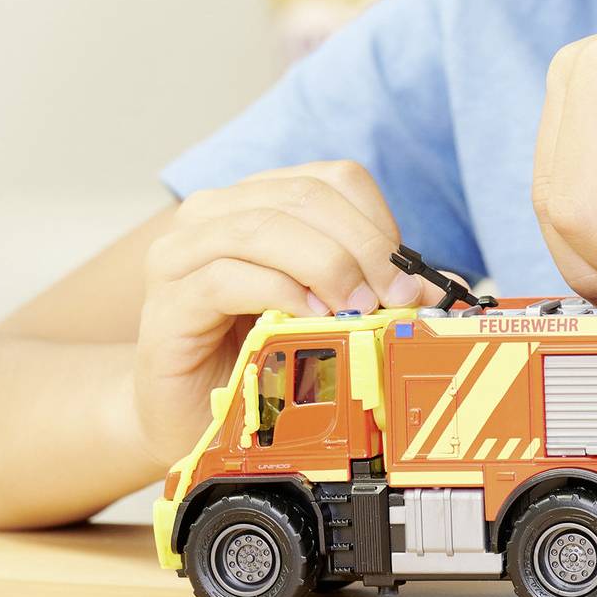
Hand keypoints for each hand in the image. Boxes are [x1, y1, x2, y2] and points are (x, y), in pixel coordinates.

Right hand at [132, 160, 434, 467]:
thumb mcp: (321, 310)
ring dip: (327, 266)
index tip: (408, 275)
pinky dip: (279, 293)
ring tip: (358, 309)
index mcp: (257, 200)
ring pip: (265, 227)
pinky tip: (307, 318)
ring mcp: (181, 254)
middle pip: (304, 197)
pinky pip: (227, 278)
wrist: (187, 417)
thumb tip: (430, 284)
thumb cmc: (257, 357)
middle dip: (362, 246)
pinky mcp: (167, 304)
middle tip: (394, 297)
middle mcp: (213, 213)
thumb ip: (366, 285)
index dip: (377, 222)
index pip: (332, 179)